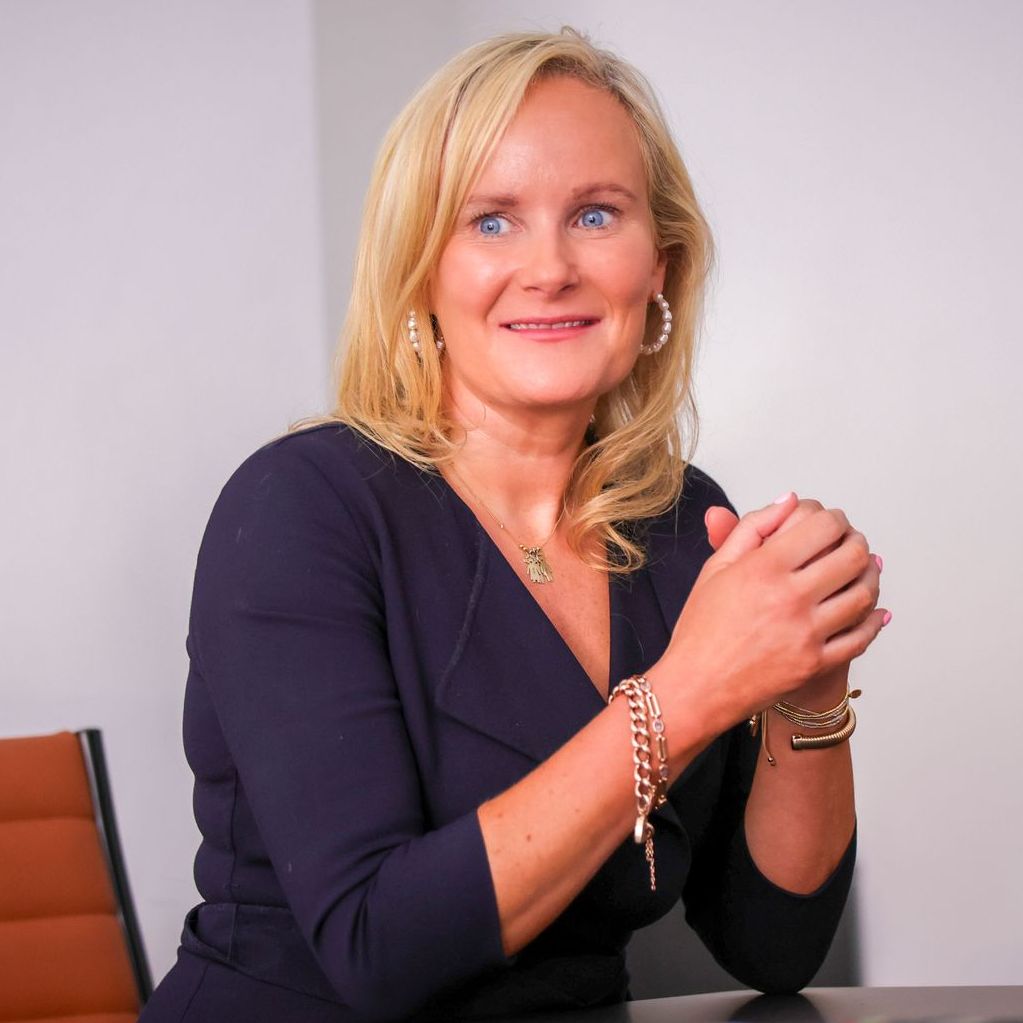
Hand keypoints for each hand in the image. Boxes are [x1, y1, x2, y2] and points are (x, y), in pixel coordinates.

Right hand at [703, 496, 884, 705]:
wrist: (696, 686)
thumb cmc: (701, 629)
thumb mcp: (716, 568)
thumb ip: (751, 528)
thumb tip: (788, 501)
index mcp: (763, 568)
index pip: (823, 526)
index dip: (835, 518)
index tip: (832, 521)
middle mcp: (789, 597)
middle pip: (852, 556)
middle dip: (857, 542)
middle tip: (851, 542)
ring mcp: (807, 633)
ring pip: (864, 594)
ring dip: (870, 576)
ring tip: (863, 571)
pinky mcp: (816, 663)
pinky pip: (861, 637)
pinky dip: (873, 620)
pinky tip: (872, 611)